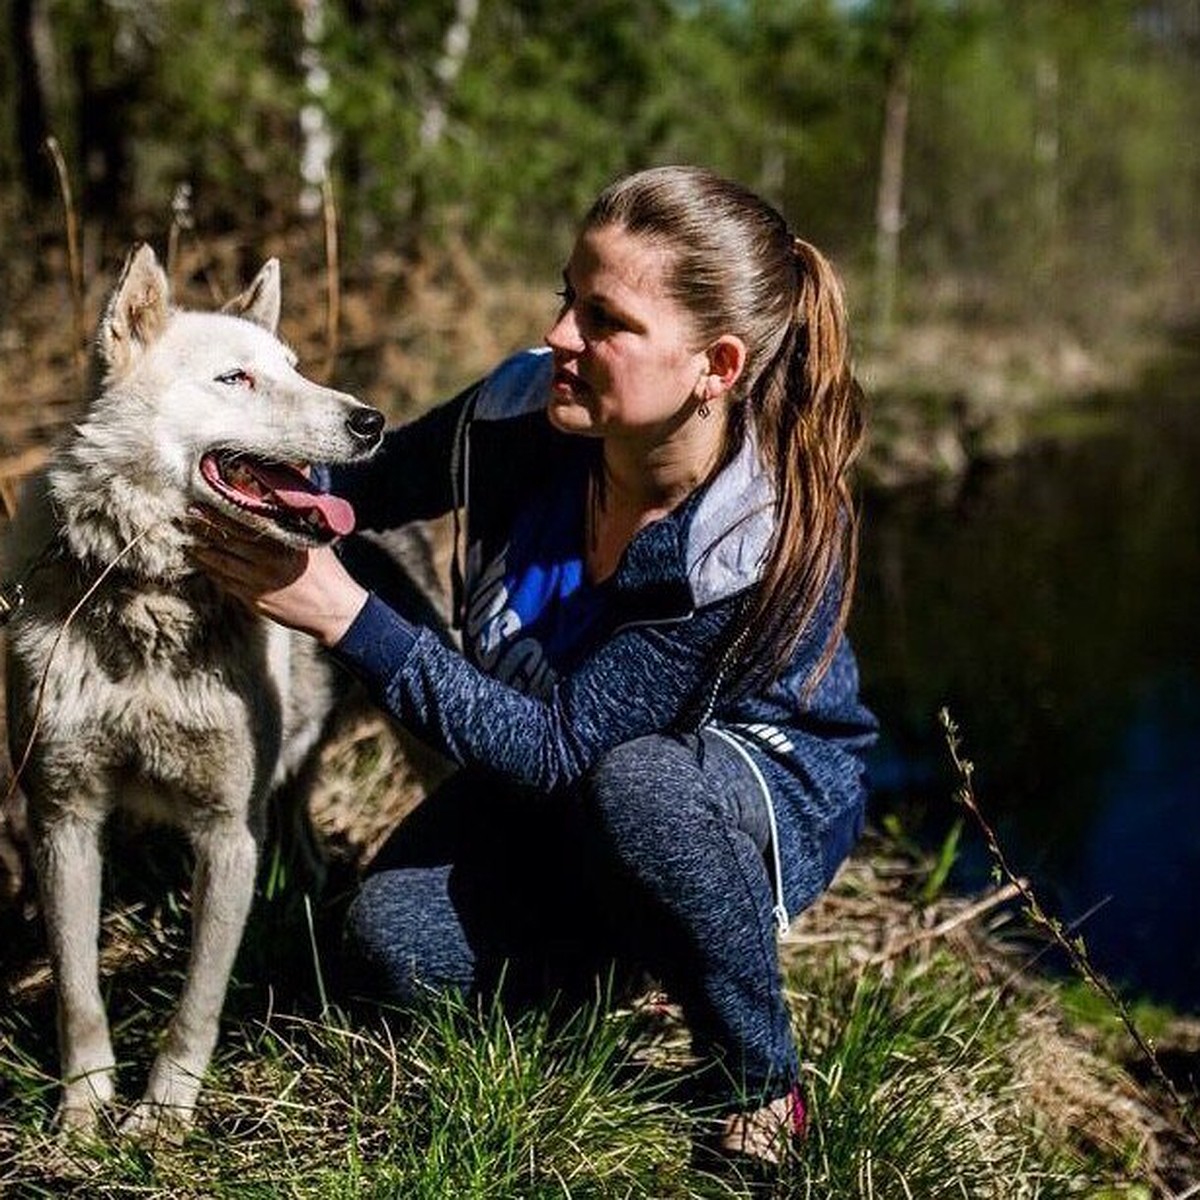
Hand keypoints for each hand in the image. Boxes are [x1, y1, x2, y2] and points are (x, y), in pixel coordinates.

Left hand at [185, 507, 368, 646]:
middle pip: (227, 538)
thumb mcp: (317, 534)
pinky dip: (210, 570)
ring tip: (187, 536)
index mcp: (283, 540)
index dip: (221, 509)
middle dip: (204, 525)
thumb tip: (301, 464)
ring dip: (201, 548)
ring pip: (221, 561)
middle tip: (186, 513)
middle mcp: (268, 560)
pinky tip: (201, 561)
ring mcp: (259, 582)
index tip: (203, 497)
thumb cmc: (327, 569)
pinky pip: (224, 582)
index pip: (245, 519)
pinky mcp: (254, 600)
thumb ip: (301, 502)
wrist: (333, 610)